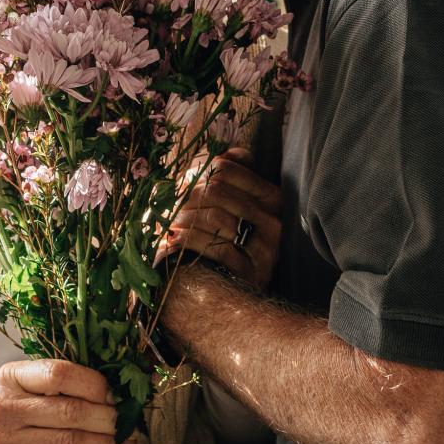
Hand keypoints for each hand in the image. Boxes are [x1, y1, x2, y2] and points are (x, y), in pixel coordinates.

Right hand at [0, 359, 124, 443]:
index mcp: (10, 377)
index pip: (59, 374)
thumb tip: (117, 387)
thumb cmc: (18, 409)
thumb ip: (63, 382)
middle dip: (107, 419)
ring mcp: (3, 442)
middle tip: (128, 424)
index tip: (116, 396)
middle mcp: (2, 408)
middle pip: (68, 412)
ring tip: (124, 443)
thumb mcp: (28, 385)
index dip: (95, 385)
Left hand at [159, 149, 282, 287]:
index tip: (182, 185)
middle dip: (186, 197)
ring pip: (213, 218)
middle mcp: (274, 220)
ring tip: (170, 225)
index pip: (225, 169)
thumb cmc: (229, 237)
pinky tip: (173, 242)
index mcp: (271, 197)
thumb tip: (235, 153)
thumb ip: (235, 172)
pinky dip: (188, 243)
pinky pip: (214, 248)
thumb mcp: (237, 202)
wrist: (235, 290)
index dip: (196, 173)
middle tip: (169, 207)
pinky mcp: (252, 273)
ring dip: (183, 220)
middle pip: (215, 191)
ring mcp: (266, 248)